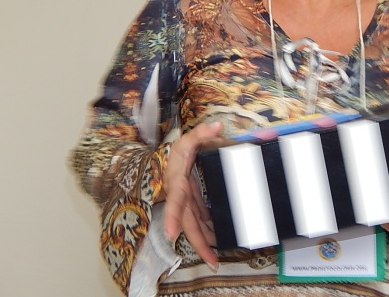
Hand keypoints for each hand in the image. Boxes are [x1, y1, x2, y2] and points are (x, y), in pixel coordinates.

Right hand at [162, 121, 224, 268]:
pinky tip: (218, 237)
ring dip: (205, 241)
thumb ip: (201, 133)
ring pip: (195, 225)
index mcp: (178, 183)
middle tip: (212, 262)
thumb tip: (217, 126)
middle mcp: (181, 197)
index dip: (173, 218)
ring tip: (218, 258)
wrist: (170, 157)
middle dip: (198, 243)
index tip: (171, 235)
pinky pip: (200, 219)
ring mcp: (187, 202)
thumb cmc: (177, 151)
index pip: (176, 202)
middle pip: (188, 224)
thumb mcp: (187, 140)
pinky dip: (208, 228)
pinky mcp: (193, 203)